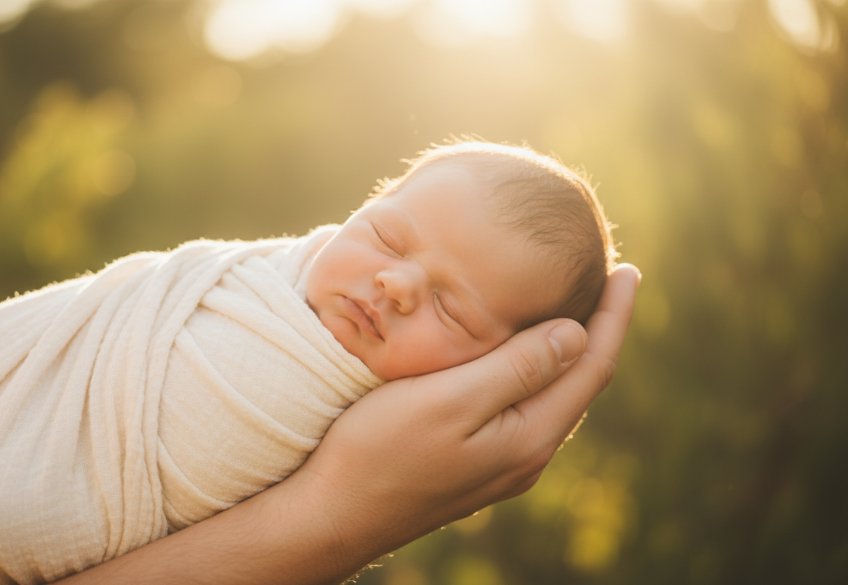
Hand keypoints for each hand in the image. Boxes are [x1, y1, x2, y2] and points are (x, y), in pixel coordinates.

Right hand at [59, 264, 639, 584]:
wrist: (334, 513)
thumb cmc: (381, 449)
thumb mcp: (449, 399)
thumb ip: (515, 368)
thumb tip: (576, 334)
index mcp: (529, 436)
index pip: (591, 366)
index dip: (613, 316)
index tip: (630, 269)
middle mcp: (526, 454)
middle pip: (579, 382)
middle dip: (598, 329)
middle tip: (609, 280)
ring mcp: (501, 462)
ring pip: (551, 395)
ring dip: (569, 349)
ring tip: (575, 308)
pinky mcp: (475, 462)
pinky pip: (525, 406)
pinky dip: (536, 369)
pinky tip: (521, 354)